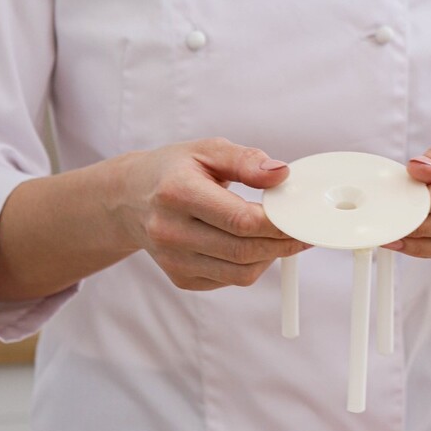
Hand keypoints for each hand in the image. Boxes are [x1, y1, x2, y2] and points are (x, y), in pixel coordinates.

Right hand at [110, 138, 306, 290]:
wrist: (129, 199)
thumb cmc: (174, 171)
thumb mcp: (208, 150)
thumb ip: (246, 161)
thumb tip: (281, 174)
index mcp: (177, 193)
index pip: (240, 220)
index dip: (279, 224)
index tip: (301, 218)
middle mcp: (170, 231)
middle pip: (243, 250)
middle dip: (281, 243)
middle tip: (301, 231)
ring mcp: (173, 260)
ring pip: (240, 273)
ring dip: (269, 258)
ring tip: (278, 237)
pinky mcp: (180, 278)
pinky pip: (230, 280)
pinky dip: (250, 266)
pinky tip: (250, 246)